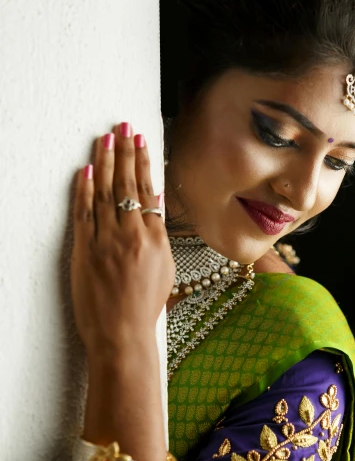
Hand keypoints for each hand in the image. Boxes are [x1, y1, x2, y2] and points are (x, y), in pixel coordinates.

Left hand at [70, 122, 175, 352]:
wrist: (122, 334)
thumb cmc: (145, 307)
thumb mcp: (164, 268)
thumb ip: (159, 234)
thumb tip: (156, 204)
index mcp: (155, 240)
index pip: (150, 191)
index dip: (144, 163)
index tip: (141, 141)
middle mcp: (132, 235)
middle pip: (128, 185)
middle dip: (125, 152)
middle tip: (122, 126)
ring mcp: (107, 242)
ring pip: (106, 193)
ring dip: (105, 162)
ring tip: (105, 138)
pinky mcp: (84, 251)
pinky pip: (84, 214)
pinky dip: (84, 190)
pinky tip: (86, 170)